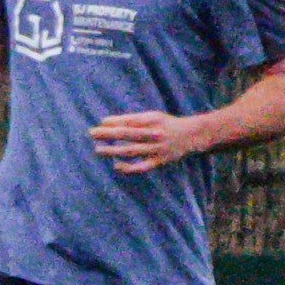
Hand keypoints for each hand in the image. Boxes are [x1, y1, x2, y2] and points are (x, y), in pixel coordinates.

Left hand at [88, 110, 202, 174]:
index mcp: (153, 119)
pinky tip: (116, 165)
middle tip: (91, 133)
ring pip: (132, 151)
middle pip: (128, 134)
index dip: (115, 122)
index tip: (100, 123)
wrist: (192, 136)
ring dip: (113, 150)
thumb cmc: (166, 124)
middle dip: (109, 134)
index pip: (130, 121)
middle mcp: (154, 134)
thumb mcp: (153, 116)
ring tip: (97, 150)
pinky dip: (129, 167)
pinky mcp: (159, 161)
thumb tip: (107, 122)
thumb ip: (132, 119)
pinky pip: (141, 166)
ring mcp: (156, 149)